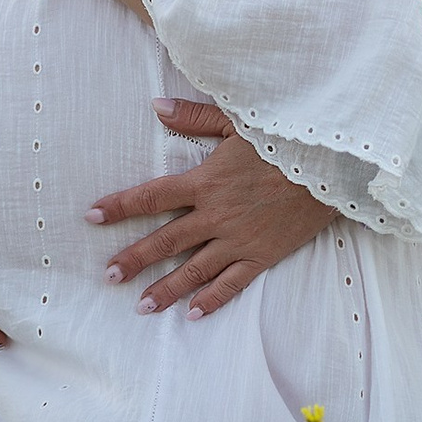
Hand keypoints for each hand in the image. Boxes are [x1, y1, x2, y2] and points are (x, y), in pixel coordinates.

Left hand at [84, 100, 336, 317]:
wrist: (330, 166)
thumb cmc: (284, 139)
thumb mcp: (236, 120)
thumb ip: (193, 117)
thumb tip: (156, 106)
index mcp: (205, 181)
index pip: (152, 196)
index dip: (120, 206)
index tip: (92, 216)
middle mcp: (216, 214)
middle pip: (166, 240)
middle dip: (134, 258)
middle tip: (108, 275)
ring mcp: (238, 239)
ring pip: (194, 269)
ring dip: (166, 289)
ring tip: (141, 307)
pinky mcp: (262, 255)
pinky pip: (233, 283)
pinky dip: (212, 300)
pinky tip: (193, 314)